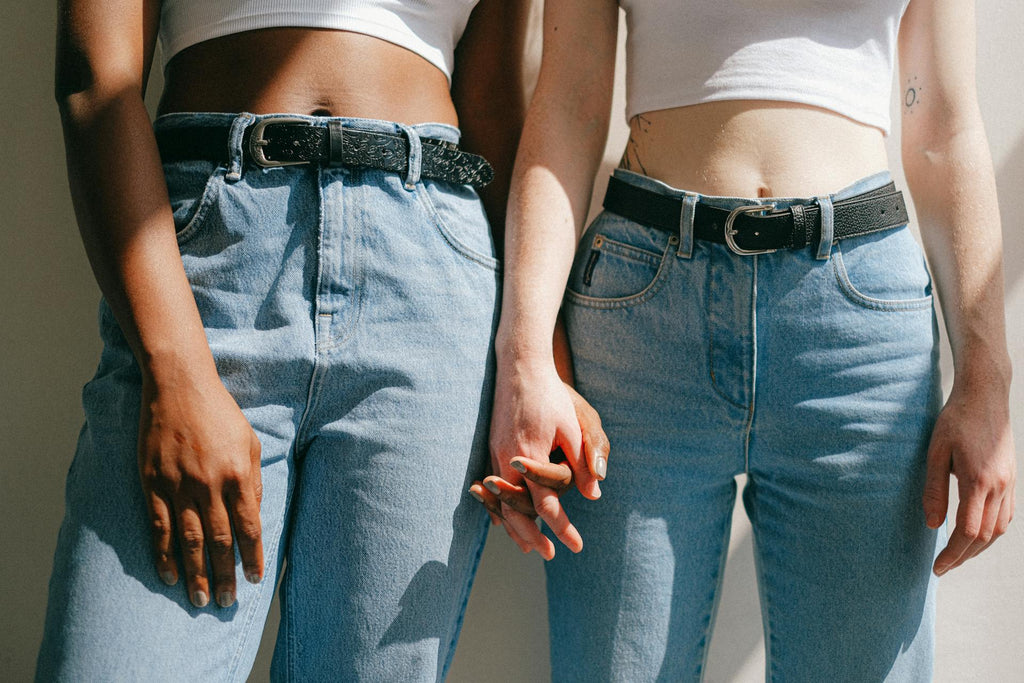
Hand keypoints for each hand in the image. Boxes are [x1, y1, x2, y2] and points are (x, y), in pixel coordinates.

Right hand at [137, 370, 263, 607]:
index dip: (253, 556)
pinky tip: (169, 575)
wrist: (179, 386)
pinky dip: (164, 554)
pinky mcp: (153, 483)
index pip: (249, 527)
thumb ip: (254, 479)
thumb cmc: (220, 413)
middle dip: (224, 575)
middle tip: (227, 602)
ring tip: (200, 599)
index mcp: (239, 475)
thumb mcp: (250, 441)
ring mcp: (179, 486)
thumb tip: (253, 514)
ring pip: (189, 541)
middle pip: (219, 541)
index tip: (255, 579)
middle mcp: (210, 485)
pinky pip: (159, 527)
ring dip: (195, 574)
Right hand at [477, 381, 608, 553]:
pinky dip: (500, 507)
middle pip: (516, 511)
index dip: (562, 528)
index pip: (546, 504)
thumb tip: (594, 494)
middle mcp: (507, 459)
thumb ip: (582, 461)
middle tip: (550, 555)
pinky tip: (505, 519)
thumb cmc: (550, 395)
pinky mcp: (492, 447)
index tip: (576, 546)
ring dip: (514, 526)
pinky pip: (494, 488)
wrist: (519, 367)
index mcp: (530, 456)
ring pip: (501, 502)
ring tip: (528, 546)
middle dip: (532, 536)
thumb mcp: (573, 426)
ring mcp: (495, 454)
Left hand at [923, 380, 1015, 574]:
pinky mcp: (1011, 479)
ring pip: (999, 529)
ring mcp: (1009, 483)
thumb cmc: (955, 421)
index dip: (952, 553)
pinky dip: (991, 532)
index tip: (937, 567)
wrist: (985, 397)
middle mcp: (999, 486)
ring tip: (957, 557)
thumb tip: (931, 524)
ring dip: (978, 547)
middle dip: (963, 556)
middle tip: (943, 568)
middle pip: (984, 536)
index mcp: (978, 481)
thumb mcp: (936, 452)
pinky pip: (1006, 515)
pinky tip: (976, 536)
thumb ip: (934, 489)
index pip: (967, 531)